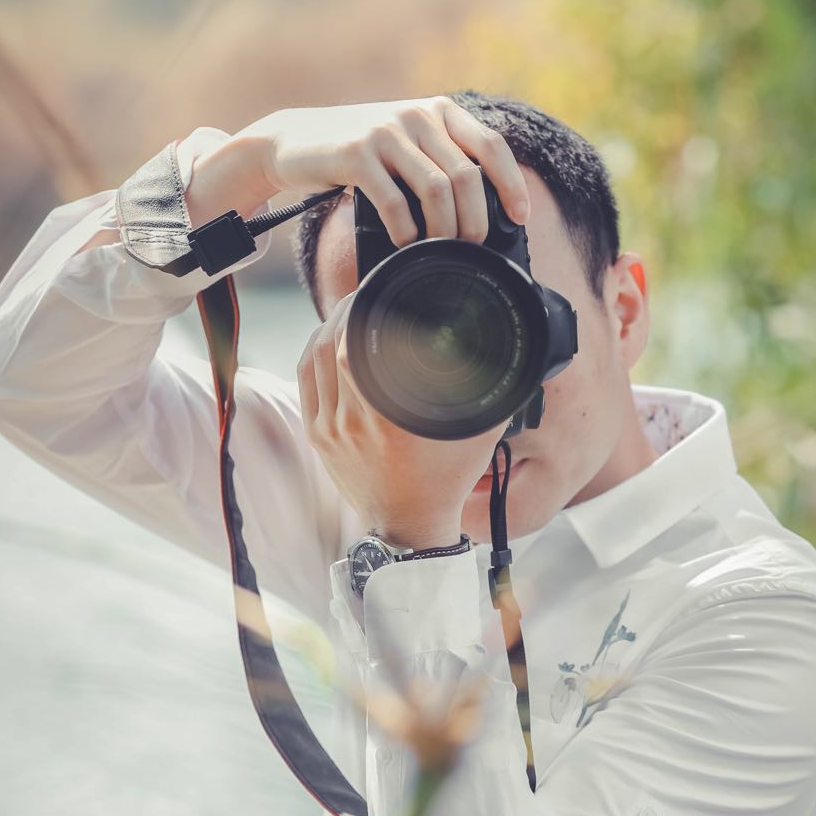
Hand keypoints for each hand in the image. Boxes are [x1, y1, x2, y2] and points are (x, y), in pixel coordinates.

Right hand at [238, 95, 531, 242]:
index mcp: (438, 110)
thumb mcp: (406, 144)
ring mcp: (386, 132)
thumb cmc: (359, 155)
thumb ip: (440, 161)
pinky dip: (406, 231)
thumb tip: (483, 215)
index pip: (492, 145)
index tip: (520, 218)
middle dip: (476, 221)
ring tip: (442, 251)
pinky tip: (405, 244)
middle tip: (472, 249)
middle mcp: (416, 115)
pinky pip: (395, 201)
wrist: (292, 141)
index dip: (512, 185)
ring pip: (438, 190)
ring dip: (445, 230)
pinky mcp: (356, 154)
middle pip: (468, 177)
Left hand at [297, 292, 510, 549]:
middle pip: (328, 343)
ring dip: (326, 327)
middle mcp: (350, 422)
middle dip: (343, 310)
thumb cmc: (447, 481)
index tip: (376, 288)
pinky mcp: (317, 436)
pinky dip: (314, 352)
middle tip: (364, 292)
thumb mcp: (478, 432)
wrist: (410, 527)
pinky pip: (306, 381)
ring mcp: (328, 430)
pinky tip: (329, 338)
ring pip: (312, 359)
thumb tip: (510, 347)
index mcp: (387, 419)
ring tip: (348, 310)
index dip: (359, 307)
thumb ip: (491, 389)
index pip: (352, 343)